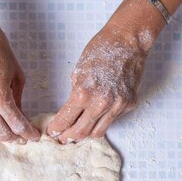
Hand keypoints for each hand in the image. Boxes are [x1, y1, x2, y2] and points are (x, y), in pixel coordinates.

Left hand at [48, 0, 163, 142]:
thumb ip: (75, 94)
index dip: (56, 128)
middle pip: (81, 132)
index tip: (52, 132)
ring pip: (98, 132)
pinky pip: (112, 119)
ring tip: (79, 132)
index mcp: (83, 93)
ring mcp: (117, 105)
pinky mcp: (129, 104)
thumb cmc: (100, 51)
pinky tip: (97, 115)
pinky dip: (103, 120)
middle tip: (63, 138)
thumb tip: (70, 112)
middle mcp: (100, 103)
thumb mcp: (78, 72)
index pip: (65, 120)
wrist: (126, 42)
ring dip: (86, 134)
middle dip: (68, 137)